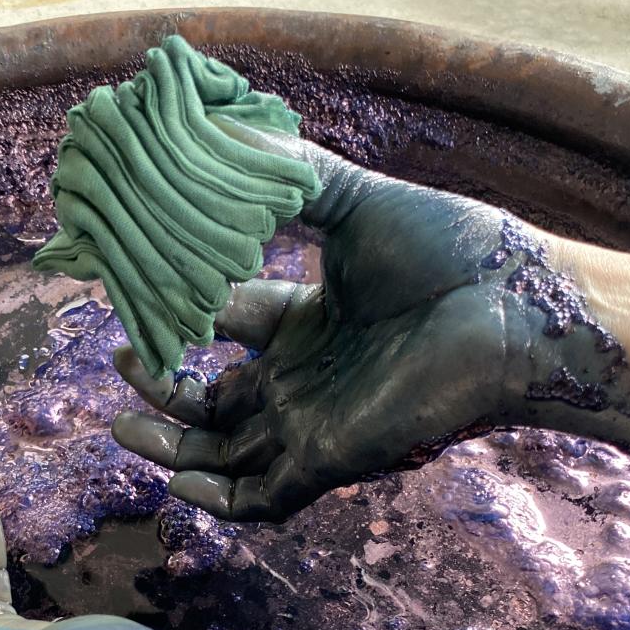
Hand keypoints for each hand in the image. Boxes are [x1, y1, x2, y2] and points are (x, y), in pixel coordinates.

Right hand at [111, 119, 629, 520]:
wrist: (509, 310)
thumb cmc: (444, 252)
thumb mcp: (353, 204)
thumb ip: (288, 176)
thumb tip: (221, 129)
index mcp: (305, 321)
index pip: (224, 322)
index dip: (179, 308)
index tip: (132, 286)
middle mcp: (302, 377)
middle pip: (213, 398)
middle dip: (162, 385)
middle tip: (120, 359)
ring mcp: (313, 423)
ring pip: (224, 453)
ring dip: (170, 445)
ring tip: (120, 423)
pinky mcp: (329, 461)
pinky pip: (262, 499)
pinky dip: (218, 500)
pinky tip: (176, 481)